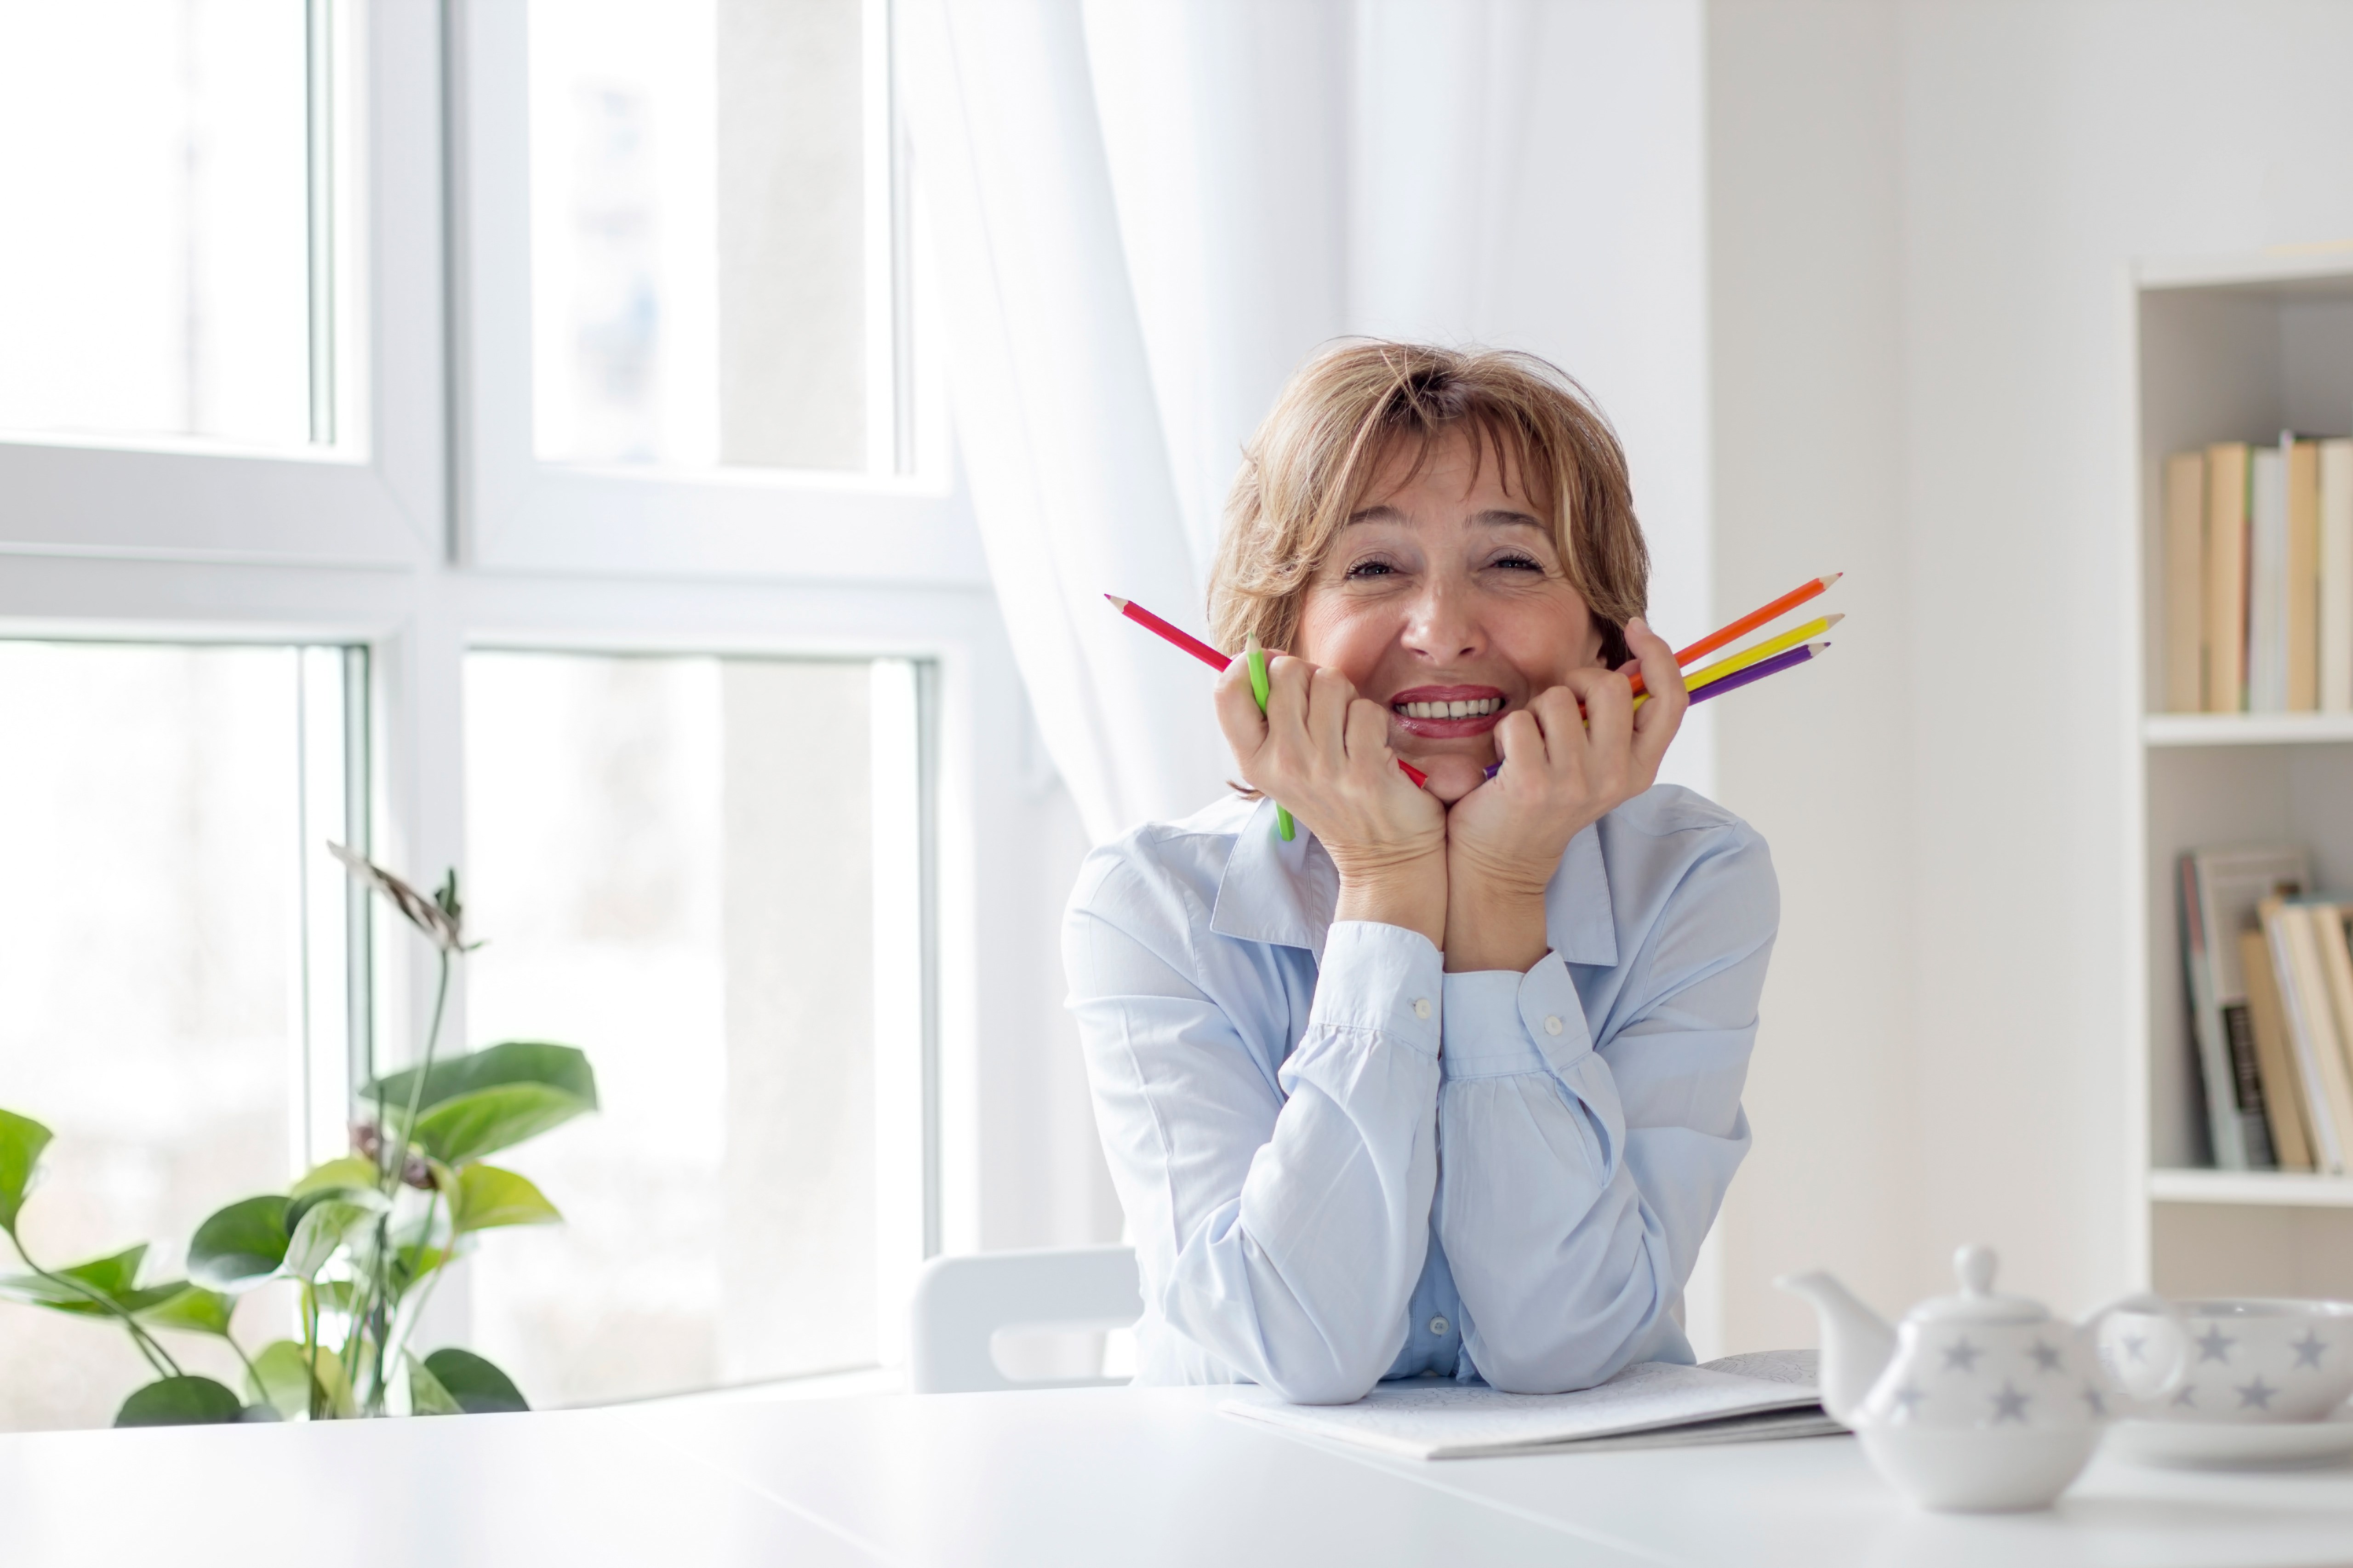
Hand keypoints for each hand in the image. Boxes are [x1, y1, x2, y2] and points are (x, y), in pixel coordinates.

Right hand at [1215, 644, 1447, 946]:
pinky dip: (1377, 722)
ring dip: (1348, 697)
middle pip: (1286, 673)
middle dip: (1312, 677)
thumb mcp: (1285, 765)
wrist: (1383, 858)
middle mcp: (1282, 765)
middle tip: (1327, 710)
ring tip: (1352, 731)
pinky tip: (1376, 750)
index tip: (1274, 666)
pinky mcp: (1364, 773)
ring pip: (1331, 683)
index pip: (1227, 691)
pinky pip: (1367, 710)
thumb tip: (1263, 654)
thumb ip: (1270, 715)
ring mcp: (1322, 770)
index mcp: (1254, 761)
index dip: (1249, 664)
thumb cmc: (1336, 799)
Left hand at [1440, 618, 1685, 970]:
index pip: (1670, 700)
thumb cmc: (1544, 802)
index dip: (1660, 656)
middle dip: (1576, 681)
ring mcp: (1575, 783)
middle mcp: (1615, 778)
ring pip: (1557, 699)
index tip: (1637, 628)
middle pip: (1610, 686)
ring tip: (1528, 744)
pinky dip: (1506, 731)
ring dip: (1534, 711)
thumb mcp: (1595, 765)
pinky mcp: (1531, 784)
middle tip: (1557, 705)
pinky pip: (1519, 721)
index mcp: (1640, 770)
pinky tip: (1505, 759)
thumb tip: (1631, 658)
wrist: (1502, 864)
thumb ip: (1615, 720)